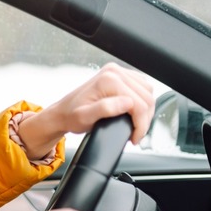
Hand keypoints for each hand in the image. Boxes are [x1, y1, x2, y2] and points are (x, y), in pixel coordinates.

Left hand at [17, 63, 154, 158]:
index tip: (135, 138)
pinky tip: (134, 113)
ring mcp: (117, 72)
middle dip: (144, 120)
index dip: (141, 125)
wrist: (63, 112)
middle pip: (146, 97)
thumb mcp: (84, 117)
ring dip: (145, 111)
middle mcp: (114, 72)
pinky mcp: (119, 75)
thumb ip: (105, 109)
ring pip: (147, 92)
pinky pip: (141, 88)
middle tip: (136, 135)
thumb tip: (127, 103)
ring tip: (136, 125)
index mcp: (108, 80)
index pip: (139, 104)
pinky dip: (142, 102)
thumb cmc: (71, 116)